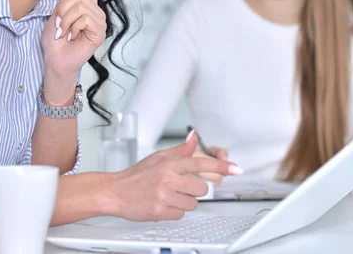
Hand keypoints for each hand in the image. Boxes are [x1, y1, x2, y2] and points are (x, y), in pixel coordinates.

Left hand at [41, 0, 106, 102]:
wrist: (55, 59)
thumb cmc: (55, 39)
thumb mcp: (57, 14)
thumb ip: (65, 0)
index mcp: (86, 5)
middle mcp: (95, 11)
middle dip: (63, 8)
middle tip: (59, 24)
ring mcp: (100, 22)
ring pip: (81, 6)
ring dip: (66, 20)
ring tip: (64, 32)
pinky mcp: (100, 32)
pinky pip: (85, 19)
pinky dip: (73, 27)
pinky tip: (72, 37)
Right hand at [108, 130, 242, 221]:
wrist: (115, 192)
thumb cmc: (137, 175)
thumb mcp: (158, 158)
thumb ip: (179, 150)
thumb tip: (194, 137)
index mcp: (170, 163)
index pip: (201, 163)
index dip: (221, 166)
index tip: (236, 169)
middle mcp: (168, 178)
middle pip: (201, 188)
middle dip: (192, 190)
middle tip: (177, 187)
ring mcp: (164, 195)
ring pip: (192, 203)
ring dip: (183, 202)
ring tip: (167, 196)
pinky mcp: (160, 211)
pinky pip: (180, 215)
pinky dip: (173, 212)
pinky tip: (162, 204)